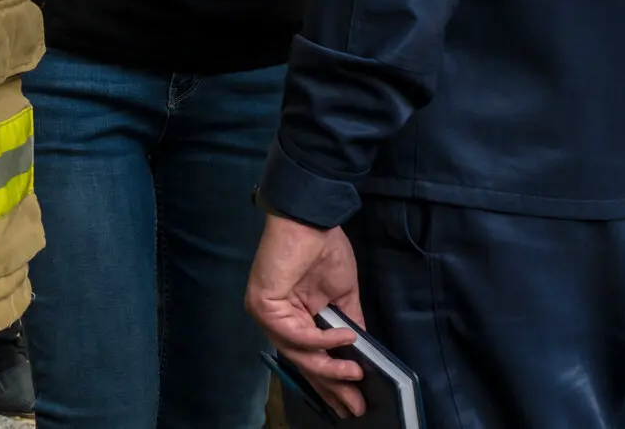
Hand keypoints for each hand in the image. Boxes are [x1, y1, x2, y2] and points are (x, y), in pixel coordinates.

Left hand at [246, 214, 366, 415]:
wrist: (311, 217)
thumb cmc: (323, 249)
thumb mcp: (341, 295)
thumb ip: (347, 324)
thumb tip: (360, 353)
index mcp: (292, 317)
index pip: (309, 357)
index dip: (330, 381)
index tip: (351, 402)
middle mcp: (276, 320)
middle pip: (303, 362)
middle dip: (331, 387)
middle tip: (354, 407)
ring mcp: (267, 314)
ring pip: (298, 354)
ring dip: (329, 369)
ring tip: (354, 374)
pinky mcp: (264, 306)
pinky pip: (295, 335)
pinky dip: (322, 340)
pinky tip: (345, 338)